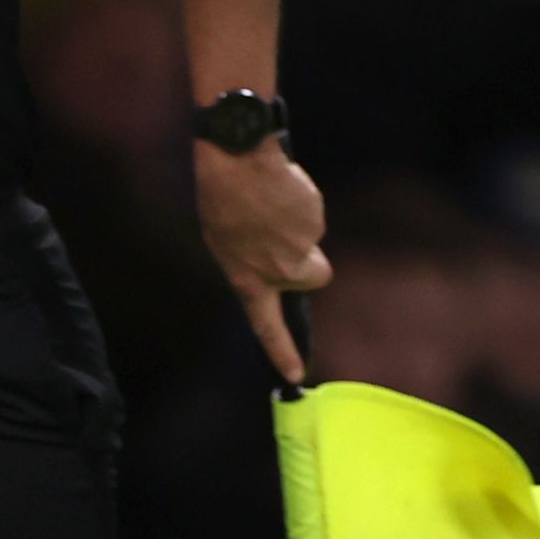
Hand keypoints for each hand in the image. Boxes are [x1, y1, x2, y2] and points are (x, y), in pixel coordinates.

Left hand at [196, 141, 330, 383]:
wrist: (238, 162)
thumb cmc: (224, 200)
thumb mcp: (227, 243)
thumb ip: (254, 264)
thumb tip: (279, 266)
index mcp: (248, 281)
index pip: (267, 327)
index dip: (282, 351)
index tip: (296, 376)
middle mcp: (278, 272)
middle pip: (315, 275)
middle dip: (311, 258)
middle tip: (288, 233)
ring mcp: (299, 249)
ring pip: (314, 240)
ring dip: (301, 224)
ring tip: (275, 203)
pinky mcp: (314, 223)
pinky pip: (315, 216)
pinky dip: (304, 204)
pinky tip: (284, 191)